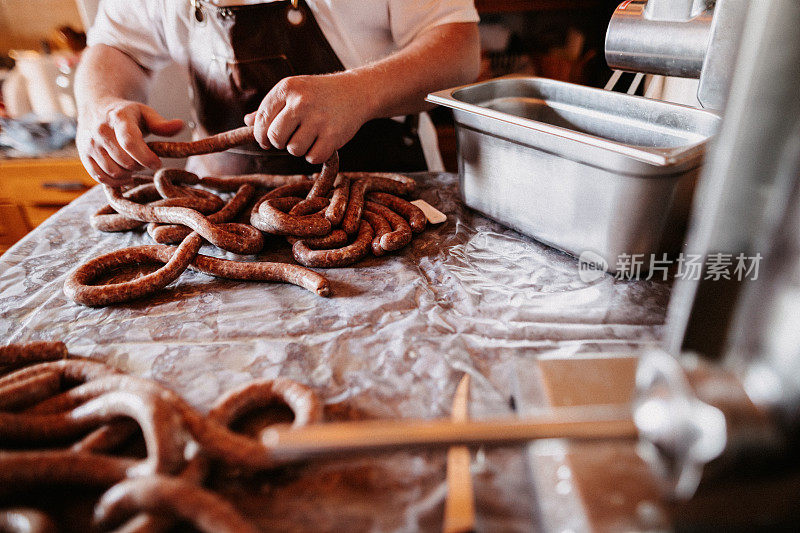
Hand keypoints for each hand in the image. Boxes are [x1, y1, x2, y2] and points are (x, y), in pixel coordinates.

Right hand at [76, 98, 183, 184]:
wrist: (97, 108)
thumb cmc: (127, 114)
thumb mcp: (145, 113)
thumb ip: (162, 124)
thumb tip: (181, 125)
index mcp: (118, 118)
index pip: (130, 143)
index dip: (146, 157)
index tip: (157, 163)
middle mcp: (100, 131)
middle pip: (125, 161)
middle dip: (140, 166)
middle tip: (145, 161)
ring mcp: (90, 145)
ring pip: (114, 172)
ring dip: (129, 174)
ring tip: (135, 165)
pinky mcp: (84, 156)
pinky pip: (101, 178)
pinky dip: (115, 181)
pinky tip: (124, 175)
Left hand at [244, 73, 372, 164]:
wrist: (356, 92)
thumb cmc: (319, 94)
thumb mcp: (294, 92)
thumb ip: (271, 108)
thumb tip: (247, 122)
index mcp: (287, 88)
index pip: (262, 119)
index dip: (260, 135)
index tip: (266, 140)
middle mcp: (302, 102)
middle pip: (275, 137)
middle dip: (279, 143)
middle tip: (289, 138)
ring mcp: (318, 119)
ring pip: (293, 150)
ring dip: (299, 149)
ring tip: (309, 137)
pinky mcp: (333, 136)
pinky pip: (312, 157)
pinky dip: (314, 155)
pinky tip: (321, 143)